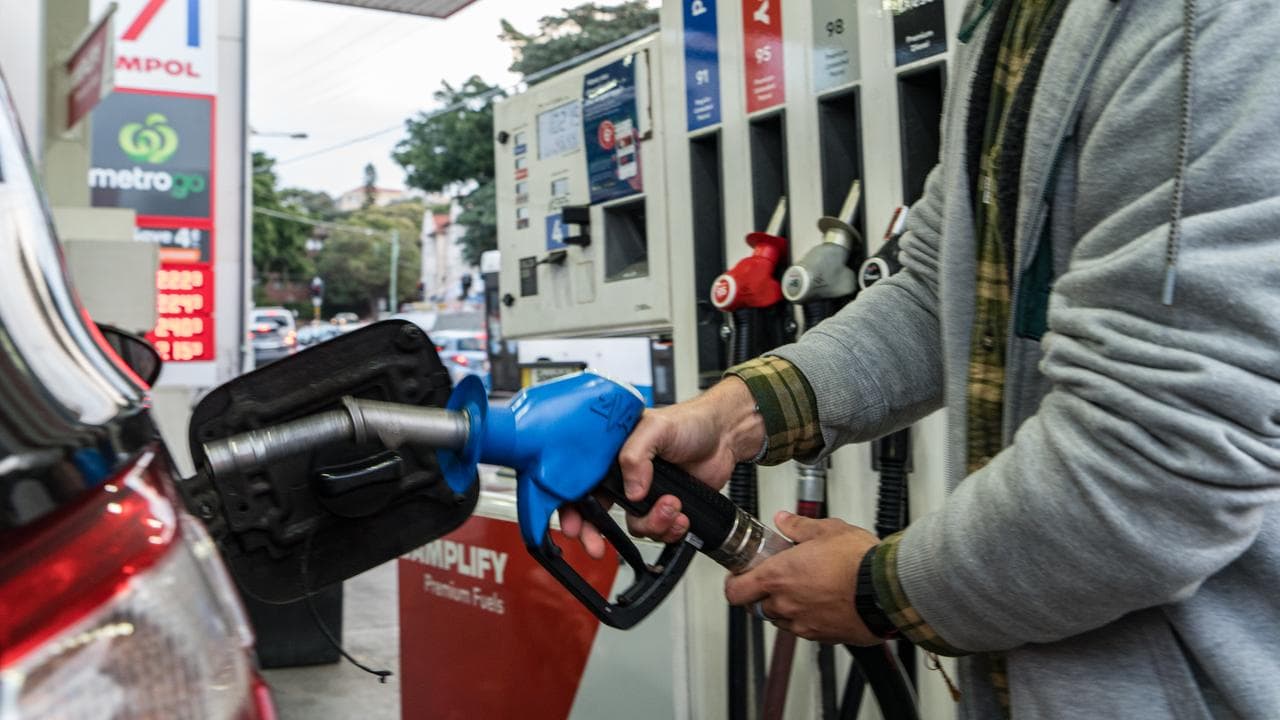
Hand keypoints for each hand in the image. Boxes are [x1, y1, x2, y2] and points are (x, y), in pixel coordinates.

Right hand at [559, 377, 763, 557]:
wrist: (724, 436)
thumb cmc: (690, 421)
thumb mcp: (656, 427)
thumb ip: (635, 455)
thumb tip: (631, 490)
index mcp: (612, 453)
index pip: (581, 483)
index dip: (573, 508)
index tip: (574, 527)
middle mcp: (624, 476)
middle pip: (599, 513)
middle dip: (597, 533)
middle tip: (598, 546)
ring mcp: (645, 494)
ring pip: (634, 525)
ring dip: (654, 522)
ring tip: (673, 504)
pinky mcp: (665, 507)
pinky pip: (658, 531)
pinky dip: (671, 528)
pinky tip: (682, 514)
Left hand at [725, 511, 881, 645]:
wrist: (888, 590)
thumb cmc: (859, 562)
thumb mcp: (827, 530)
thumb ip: (798, 526)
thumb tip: (783, 520)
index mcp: (777, 577)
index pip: (735, 591)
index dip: (734, 583)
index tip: (740, 576)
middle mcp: (786, 604)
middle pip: (757, 607)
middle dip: (763, 595)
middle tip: (777, 580)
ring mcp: (804, 624)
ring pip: (781, 620)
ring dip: (786, 608)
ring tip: (806, 589)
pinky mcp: (824, 637)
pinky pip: (806, 630)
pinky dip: (809, 619)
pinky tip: (825, 602)